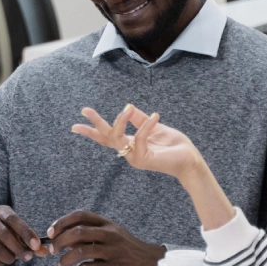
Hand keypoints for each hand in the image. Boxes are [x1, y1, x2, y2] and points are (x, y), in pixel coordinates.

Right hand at [0, 205, 43, 265]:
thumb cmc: (1, 239)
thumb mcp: (17, 238)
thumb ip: (31, 244)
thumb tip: (45, 251)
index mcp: (1, 212)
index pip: (13, 219)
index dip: (26, 232)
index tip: (36, 245)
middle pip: (3, 233)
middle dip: (18, 247)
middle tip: (28, 257)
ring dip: (8, 256)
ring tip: (13, 260)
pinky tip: (1, 264)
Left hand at [47, 211, 164, 265]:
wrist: (152, 264)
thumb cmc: (128, 249)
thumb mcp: (113, 235)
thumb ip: (92, 234)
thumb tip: (64, 239)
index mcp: (107, 224)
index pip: (80, 215)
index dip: (62, 222)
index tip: (51, 232)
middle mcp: (110, 234)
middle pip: (77, 233)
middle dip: (59, 242)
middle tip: (52, 251)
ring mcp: (112, 251)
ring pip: (80, 252)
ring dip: (64, 260)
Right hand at [72, 104, 201, 182]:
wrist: (190, 160)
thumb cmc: (175, 146)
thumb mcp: (155, 127)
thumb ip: (140, 119)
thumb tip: (128, 105)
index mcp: (131, 144)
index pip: (107, 137)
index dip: (92, 130)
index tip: (76, 123)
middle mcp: (129, 152)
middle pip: (106, 138)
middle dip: (94, 124)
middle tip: (84, 110)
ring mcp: (134, 157)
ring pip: (117, 137)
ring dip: (121, 121)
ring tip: (127, 109)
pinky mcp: (143, 159)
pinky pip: (139, 138)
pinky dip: (145, 125)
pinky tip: (155, 117)